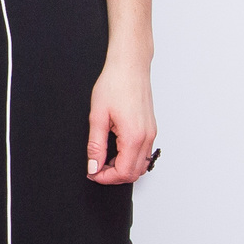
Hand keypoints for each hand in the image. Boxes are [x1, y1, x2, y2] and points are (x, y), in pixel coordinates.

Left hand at [86, 61, 155, 184]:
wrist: (130, 66)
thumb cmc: (115, 84)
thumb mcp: (97, 116)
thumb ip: (95, 145)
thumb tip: (93, 166)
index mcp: (133, 136)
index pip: (123, 172)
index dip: (105, 177)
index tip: (92, 172)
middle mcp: (146, 137)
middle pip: (134, 173)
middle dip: (114, 176)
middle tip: (95, 168)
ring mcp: (151, 133)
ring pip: (141, 165)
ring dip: (122, 168)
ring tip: (103, 158)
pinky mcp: (151, 129)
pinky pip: (143, 153)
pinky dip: (130, 158)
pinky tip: (115, 149)